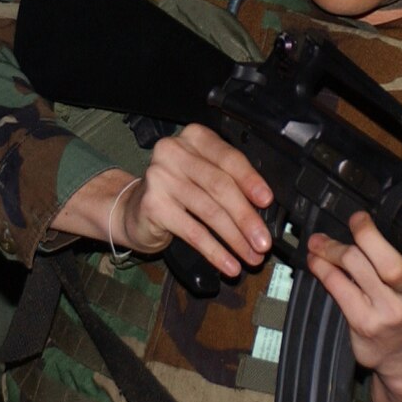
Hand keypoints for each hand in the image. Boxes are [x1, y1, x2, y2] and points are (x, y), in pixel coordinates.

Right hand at [113, 124, 274, 276]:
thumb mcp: (204, 177)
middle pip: (220, 186)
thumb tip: (262, 210)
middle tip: (263, 241)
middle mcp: (174, 152)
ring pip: (209, 211)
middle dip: (247, 217)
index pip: (229, 158)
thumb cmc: (177, 191)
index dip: (251, 181)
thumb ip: (230, 182)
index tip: (267, 201)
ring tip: (251, 256)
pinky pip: (193, 232)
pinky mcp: (153, 205)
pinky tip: (228, 263)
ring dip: (235, 239)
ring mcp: (160, 177)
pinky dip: (215, 251)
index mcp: (194, 138)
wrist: (133, 209)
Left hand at [306, 212, 401, 401]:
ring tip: (316, 244)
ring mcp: (379, 315)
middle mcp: (401, 302)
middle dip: (346, 240)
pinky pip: (337, 291)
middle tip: (332, 228)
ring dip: (328, 253)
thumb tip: (384, 232)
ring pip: (349, 272)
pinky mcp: (361, 325)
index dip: (372, 236)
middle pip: (368, 262)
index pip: (395, 261)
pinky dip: (324, 272)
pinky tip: (316, 264)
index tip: (359, 218)